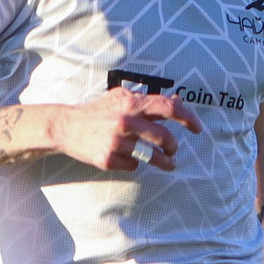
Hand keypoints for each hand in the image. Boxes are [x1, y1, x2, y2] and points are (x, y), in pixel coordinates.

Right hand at [52, 89, 203, 172]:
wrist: (65, 126)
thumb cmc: (98, 111)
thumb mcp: (122, 97)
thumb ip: (148, 100)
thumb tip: (177, 100)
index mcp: (131, 103)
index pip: (168, 108)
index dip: (188, 118)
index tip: (197, 128)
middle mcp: (125, 121)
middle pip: (165, 138)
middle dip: (174, 147)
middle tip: (173, 150)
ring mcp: (116, 142)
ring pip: (152, 157)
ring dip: (165, 162)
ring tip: (168, 164)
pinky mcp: (107, 159)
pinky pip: (133, 166)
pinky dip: (135, 164)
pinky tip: (130, 159)